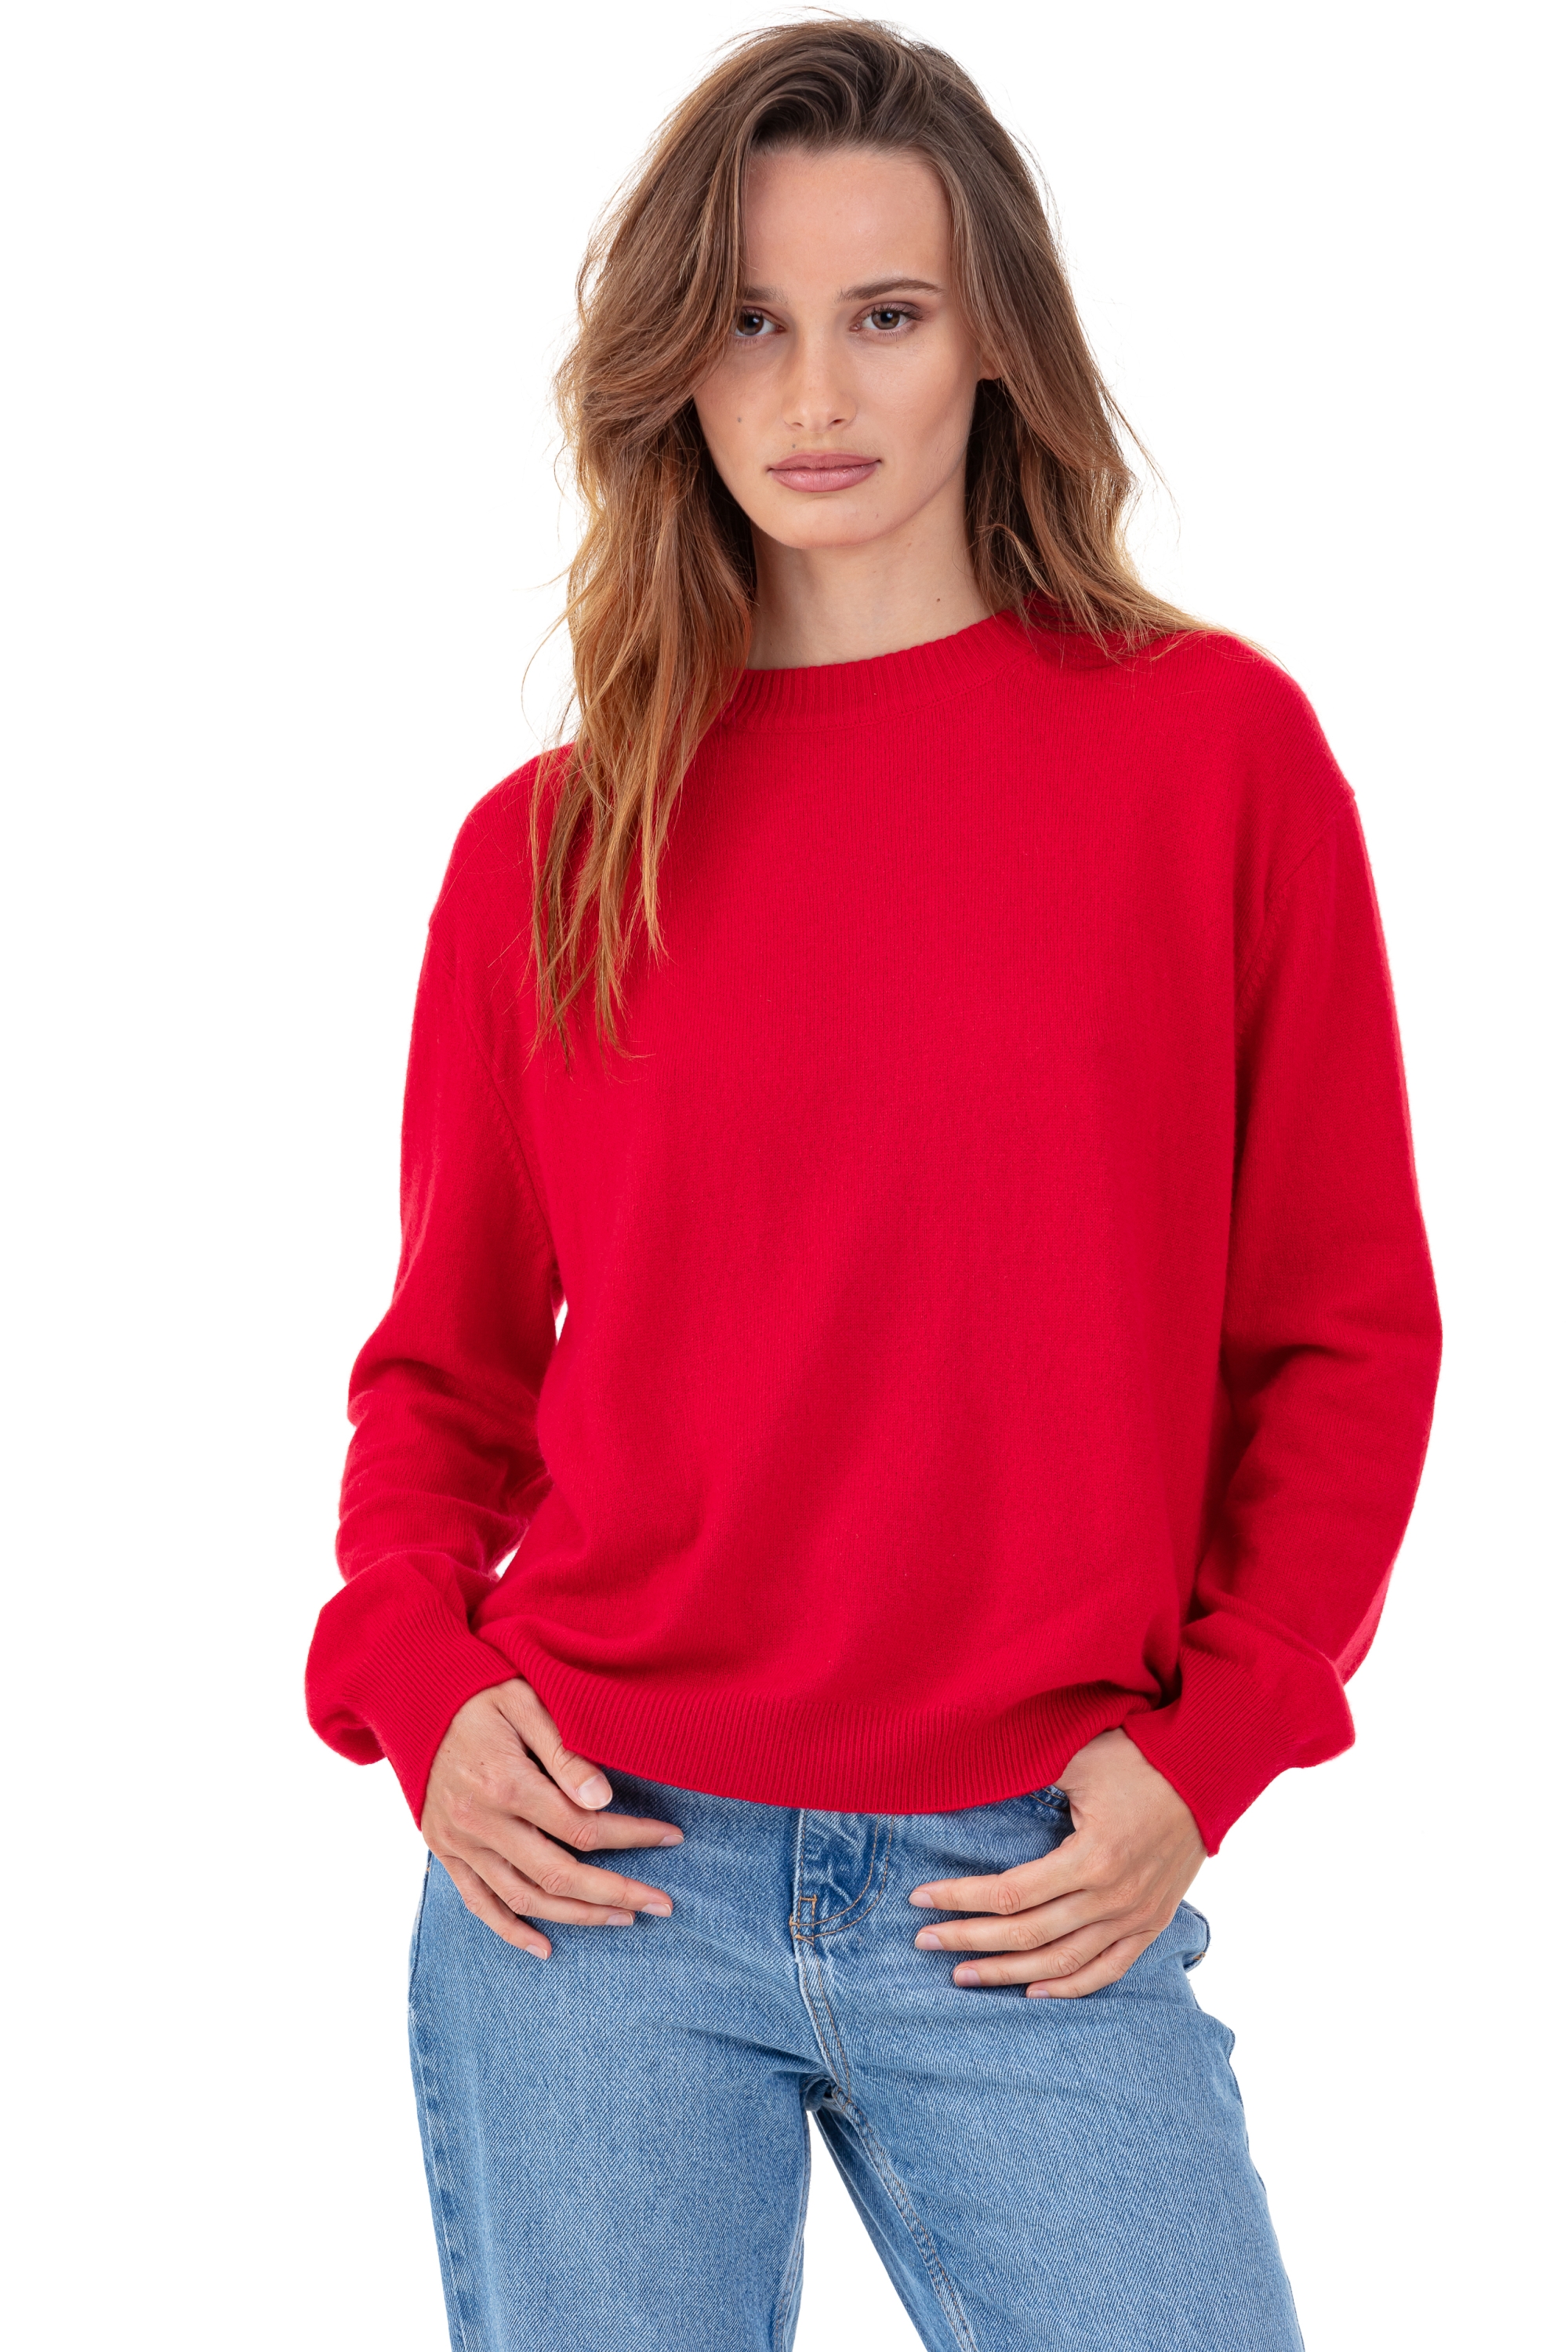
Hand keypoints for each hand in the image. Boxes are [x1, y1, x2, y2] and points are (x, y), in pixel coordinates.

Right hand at [421, 1678, 681, 1958]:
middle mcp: (481, 1822)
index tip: (670, 1837)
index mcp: (507, 1783)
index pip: (583, 1827)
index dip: (632, 1837)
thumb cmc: (480, 1692)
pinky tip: (545, 1947)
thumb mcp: (526, 1702)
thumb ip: (564, 1752)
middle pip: (559, 1874)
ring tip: (623, 1919)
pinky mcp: (445, 1852)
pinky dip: (511, 1930)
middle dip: (617, 1893)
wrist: (413, 1697)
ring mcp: (460, 1843)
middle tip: (663, 1904)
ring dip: (577, 1916)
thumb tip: (603, 1799)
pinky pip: (479, 1904)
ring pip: (524, 1898)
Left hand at [908, 1727, 1204, 1997]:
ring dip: (1007, 1973)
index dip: (960, 1898)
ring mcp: (1135, 1917)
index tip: (921, 1900)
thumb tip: (971, 1776)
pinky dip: (1069, 1988)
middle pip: (1026, 1934)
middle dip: (969, 1940)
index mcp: (1091, 1858)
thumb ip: (1028, 1776)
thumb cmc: (1139, 1757)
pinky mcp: (1151, 1924)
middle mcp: (1112, 1898)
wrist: (1208, 1772)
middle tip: (924, 1941)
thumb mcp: (1078, 1758)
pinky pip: (1107, 1970)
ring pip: (1061, 1963)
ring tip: (962, 1975)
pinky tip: (1032, 1993)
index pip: (1009, 1893)